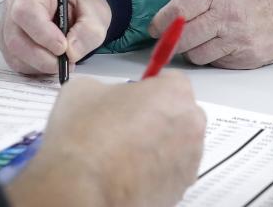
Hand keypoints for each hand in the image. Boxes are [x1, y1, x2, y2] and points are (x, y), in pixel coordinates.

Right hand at [0, 0, 110, 74]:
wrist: (77, 13)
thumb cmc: (81, 7)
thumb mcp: (95, 14)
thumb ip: (88, 31)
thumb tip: (71, 51)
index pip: (26, 10)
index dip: (42, 33)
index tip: (62, 46)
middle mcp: (15, 5)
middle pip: (16, 37)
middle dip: (43, 56)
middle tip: (65, 60)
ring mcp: (9, 26)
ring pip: (14, 53)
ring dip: (40, 64)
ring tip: (62, 62)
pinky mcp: (9, 45)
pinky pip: (16, 63)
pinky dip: (36, 69)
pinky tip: (51, 62)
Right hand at [5, 74, 205, 206]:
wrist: (82, 187)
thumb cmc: (86, 135)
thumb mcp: (85, 88)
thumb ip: (108, 88)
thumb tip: (107, 98)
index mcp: (174, 94)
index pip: (171, 80)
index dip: (149, 87)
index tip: (133, 95)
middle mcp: (190, 128)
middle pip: (179, 114)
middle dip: (158, 115)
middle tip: (125, 122)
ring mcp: (188, 164)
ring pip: (175, 145)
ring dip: (156, 144)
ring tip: (122, 151)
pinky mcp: (179, 192)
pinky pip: (168, 173)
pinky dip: (153, 171)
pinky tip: (125, 172)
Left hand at [148, 0, 272, 69]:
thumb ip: (198, 0)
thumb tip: (167, 19)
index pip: (180, 10)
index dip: (162, 21)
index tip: (154, 27)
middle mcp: (228, 17)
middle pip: (184, 37)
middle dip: (171, 41)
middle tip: (167, 41)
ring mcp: (237, 40)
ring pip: (197, 55)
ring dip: (191, 51)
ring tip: (197, 41)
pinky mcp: (244, 59)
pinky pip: (215, 63)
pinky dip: (211, 57)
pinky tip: (217, 46)